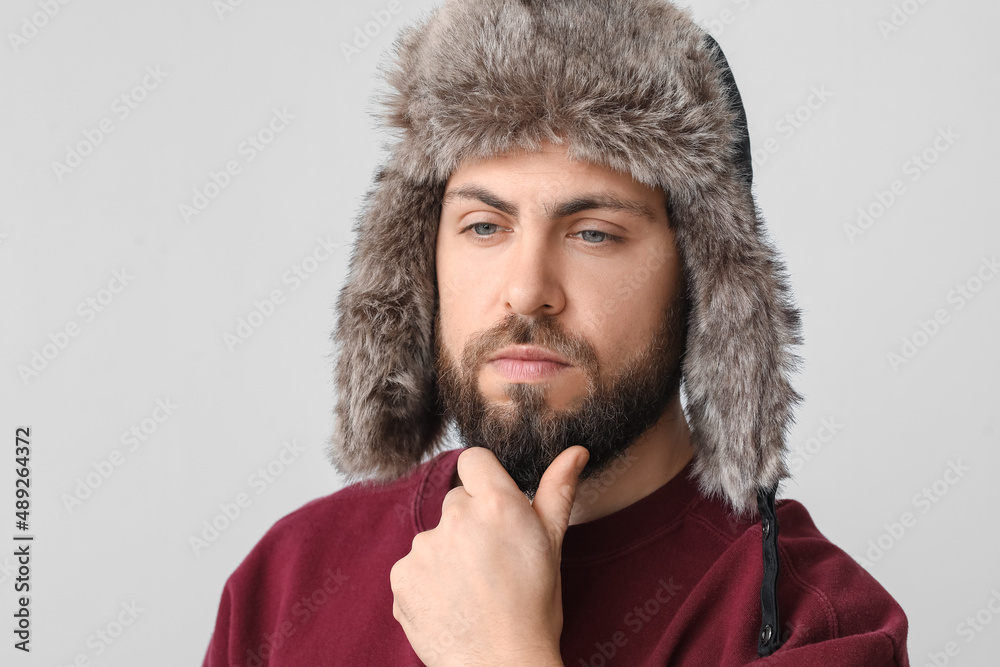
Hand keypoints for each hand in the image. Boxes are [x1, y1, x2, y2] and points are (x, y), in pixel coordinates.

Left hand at [390, 445, 588, 666]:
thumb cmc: (535, 607)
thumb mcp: (552, 545)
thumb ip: (558, 491)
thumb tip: (575, 451)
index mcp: (497, 504)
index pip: (474, 459)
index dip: (485, 481)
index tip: (494, 508)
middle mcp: (455, 518)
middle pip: (456, 502)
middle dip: (471, 524)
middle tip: (492, 563)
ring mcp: (424, 548)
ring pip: (435, 537)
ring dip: (448, 555)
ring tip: (472, 590)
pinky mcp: (401, 576)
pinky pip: (414, 568)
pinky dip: (428, 582)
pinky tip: (451, 604)